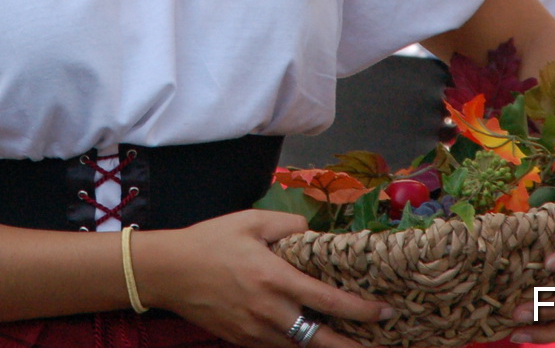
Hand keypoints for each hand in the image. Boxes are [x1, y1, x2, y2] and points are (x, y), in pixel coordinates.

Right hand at [136, 210, 390, 347]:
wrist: (169, 271)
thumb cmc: (211, 241)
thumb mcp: (250, 220)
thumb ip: (287, 224)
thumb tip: (313, 231)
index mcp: (275, 278)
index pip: (328, 301)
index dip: (361, 309)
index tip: (385, 312)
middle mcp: (269, 311)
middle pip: (320, 339)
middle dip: (352, 346)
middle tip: (378, 345)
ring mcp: (255, 330)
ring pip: (299, 347)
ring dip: (325, 346)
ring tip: (349, 342)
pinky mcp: (242, 340)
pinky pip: (278, 346)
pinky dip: (296, 343)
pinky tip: (309, 337)